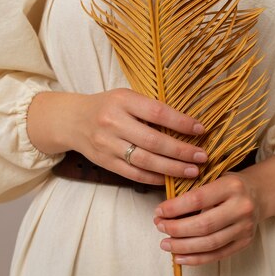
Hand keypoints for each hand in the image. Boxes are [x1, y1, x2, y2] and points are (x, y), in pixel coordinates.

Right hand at [26, 88, 207, 184]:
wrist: (72, 120)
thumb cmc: (107, 107)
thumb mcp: (126, 97)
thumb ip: (151, 109)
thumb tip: (188, 125)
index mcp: (122, 100)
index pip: (158, 113)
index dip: (182, 123)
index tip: (201, 130)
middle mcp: (113, 122)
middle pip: (154, 141)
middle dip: (182, 151)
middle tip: (202, 157)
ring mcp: (108, 145)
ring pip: (145, 161)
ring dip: (172, 168)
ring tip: (192, 171)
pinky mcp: (105, 163)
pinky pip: (134, 174)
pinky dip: (155, 178)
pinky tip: (170, 178)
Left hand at [153, 172, 259, 265]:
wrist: (259, 194)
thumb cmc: (229, 186)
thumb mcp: (214, 178)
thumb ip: (193, 192)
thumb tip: (163, 212)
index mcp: (232, 186)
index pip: (198, 199)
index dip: (174, 208)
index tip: (158, 212)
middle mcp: (242, 207)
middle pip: (204, 225)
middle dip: (176, 229)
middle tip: (159, 227)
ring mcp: (245, 227)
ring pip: (210, 243)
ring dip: (183, 246)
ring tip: (165, 244)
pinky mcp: (245, 242)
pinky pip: (217, 255)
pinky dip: (196, 259)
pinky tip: (179, 257)